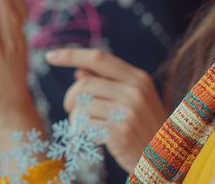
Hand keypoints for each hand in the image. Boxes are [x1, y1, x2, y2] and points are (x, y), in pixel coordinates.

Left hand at [45, 48, 169, 172]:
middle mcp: (134, 91)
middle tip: (73, 110)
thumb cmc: (145, 127)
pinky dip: (80, 133)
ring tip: (87, 127)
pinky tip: (91, 139)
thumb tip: (79, 72)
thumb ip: (109, 83)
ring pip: (80, 107)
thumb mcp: (134, 100)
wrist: (165, 159)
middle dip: (71, 98)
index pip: (99, 58)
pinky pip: (83, 126)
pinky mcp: (118, 133)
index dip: (72, 55)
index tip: (50, 56)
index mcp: (138, 78)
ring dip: (76, 119)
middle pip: (84, 84)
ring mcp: (128, 112)